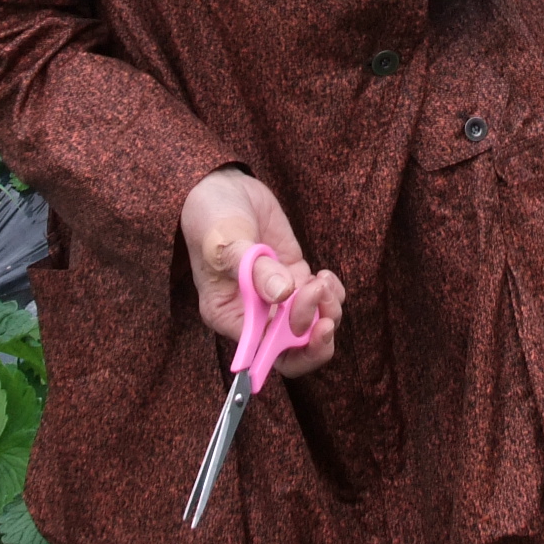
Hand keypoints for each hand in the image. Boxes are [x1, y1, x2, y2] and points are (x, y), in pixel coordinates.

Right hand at [180, 167, 342, 377]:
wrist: (223, 187)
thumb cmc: (212, 218)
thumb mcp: (228, 242)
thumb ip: (256, 269)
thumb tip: (283, 293)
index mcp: (229, 316)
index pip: (263, 356)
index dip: (293, 351)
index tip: (313, 328)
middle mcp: (254, 314)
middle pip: (292, 349)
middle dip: (316, 336)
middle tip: (325, 310)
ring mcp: (277, 298)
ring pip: (312, 326)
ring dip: (326, 310)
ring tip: (321, 280)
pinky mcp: (293, 278)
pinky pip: (321, 301)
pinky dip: (331, 294)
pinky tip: (324, 275)